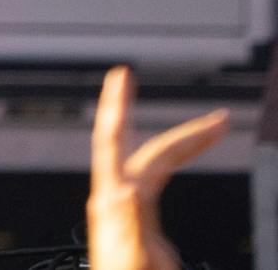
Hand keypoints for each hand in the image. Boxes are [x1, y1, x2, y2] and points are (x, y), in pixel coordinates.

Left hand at [87, 64, 229, 269]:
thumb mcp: (130, 265)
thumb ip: (125, 228)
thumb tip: (119, 188)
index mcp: (112, 209)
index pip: (115, 146)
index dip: (118, 108)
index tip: (124, 75)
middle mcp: (118, 208)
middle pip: (146, 154)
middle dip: (180, 131)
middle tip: (214, 117)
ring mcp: (131, 222)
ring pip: (154, 170)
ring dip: (181, 146)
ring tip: (211, 130)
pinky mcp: (144, 238)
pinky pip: (158, 191)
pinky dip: (174, 171)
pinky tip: (183, 163)